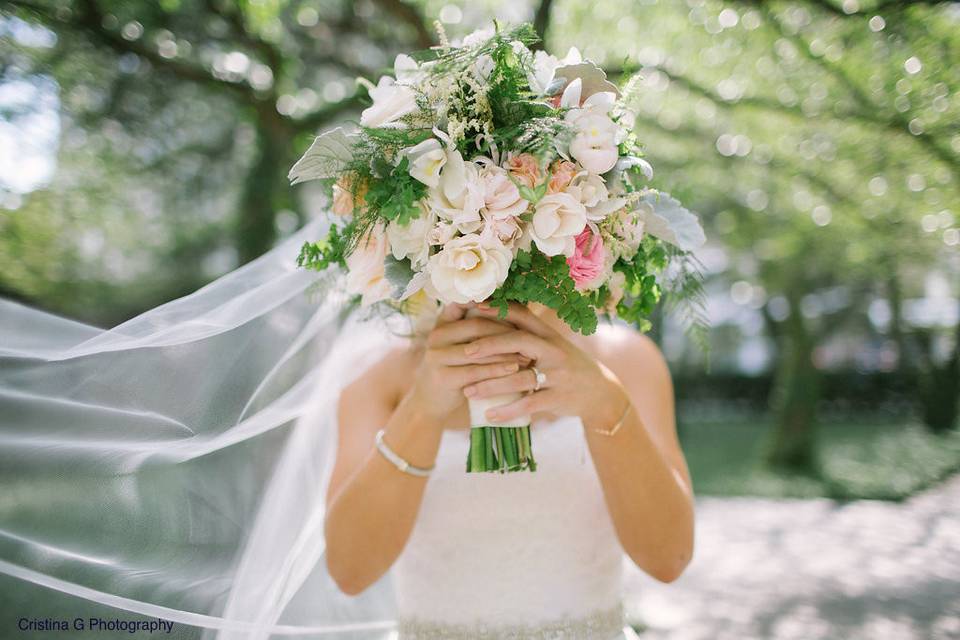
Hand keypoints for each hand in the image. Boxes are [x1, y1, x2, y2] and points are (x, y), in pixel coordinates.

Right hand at [405, 303, 532, 424]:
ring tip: (526, 355)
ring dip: (505, 352)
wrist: (431, 401)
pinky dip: (497, 370)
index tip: (516, 311)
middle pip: (476, 326)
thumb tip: (514, 307)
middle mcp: (436, 335)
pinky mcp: (442, 377)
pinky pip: (475, 371)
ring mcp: (437, 356)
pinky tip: (513, 369)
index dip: (492, 305)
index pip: (468, 304)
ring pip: (478, 350)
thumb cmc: (455, 368)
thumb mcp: (460, 344)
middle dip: (505, 332)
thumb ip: (476, 327)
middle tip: (528, 337)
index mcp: (442, 322)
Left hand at [461, 303, 628, 422]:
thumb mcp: (552, 346)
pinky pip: (529, 404)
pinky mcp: (559, 398)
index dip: (498, 310)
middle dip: (490, 345)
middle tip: (465, 352)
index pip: (522, 316)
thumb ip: (528, 336)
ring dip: (491, 385)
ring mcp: (558, 374)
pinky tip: (490, 415)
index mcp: (549, 335)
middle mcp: (554, 350)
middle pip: (519, 341)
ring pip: (520, 377)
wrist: (600, 392)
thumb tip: (491, 322)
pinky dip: (508, 410)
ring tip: (468, 391)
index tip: (474, 308)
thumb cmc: (567, 367)